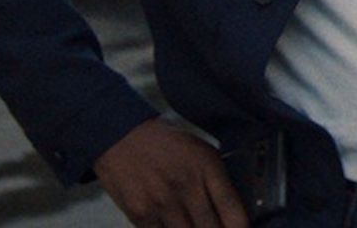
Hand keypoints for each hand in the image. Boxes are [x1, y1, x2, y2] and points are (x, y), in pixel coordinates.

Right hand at [94, 118, 248, 227]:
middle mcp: (188, 187)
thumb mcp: (201, 151)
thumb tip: (230, 213)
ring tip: (194, 227)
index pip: (234, 212)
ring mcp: (163, 203)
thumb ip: (217, 180)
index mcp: (208, 168)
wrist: (121, 137)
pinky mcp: (141, 214)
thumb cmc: (165, 144)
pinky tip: (175, 226)